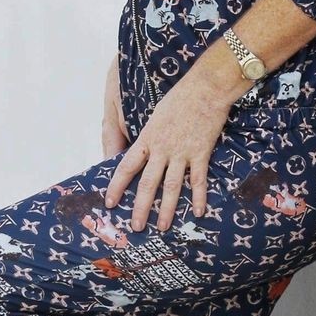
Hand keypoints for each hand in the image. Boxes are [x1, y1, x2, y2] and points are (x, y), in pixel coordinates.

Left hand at [104, 64, 235, 230]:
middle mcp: (162, 149)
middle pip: (147, 183)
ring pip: (171, 187)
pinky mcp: (201, 153)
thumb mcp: (156, 115)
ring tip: (162, 227)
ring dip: (166, 209)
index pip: (127, 167)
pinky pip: (198, 180)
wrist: (206, 88)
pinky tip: (197, 212)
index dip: (117, 186)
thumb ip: (150, 137)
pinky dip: (198, 198)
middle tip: (135, 227)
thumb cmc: (180, 97)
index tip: (109, 202)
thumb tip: (143, 153)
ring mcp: (182, 153)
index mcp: (148, 138)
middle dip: (140, 208)